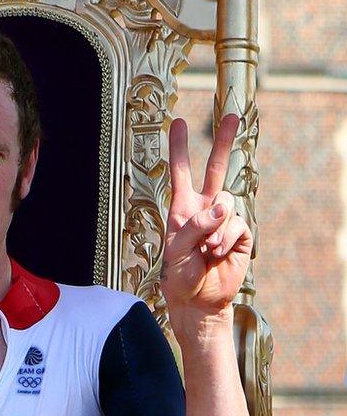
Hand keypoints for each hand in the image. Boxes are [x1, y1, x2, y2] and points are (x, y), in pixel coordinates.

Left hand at [161, 114, 251, 315]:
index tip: (179, 123)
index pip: (180, 172)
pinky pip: (237, 224)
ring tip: (205, 250)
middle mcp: (204, 208)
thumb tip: (222, 207)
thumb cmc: (179, 275)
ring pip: (226, 202)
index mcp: (182, 207)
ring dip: (215, 227)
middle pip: (216, 168)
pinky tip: (216, 254)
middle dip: (224, 141)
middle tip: (231, 116)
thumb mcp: (175, 249)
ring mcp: (224, 219)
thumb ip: (195, 225)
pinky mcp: (240, 233)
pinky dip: (225, 238)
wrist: (198, 299)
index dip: (179, 148)